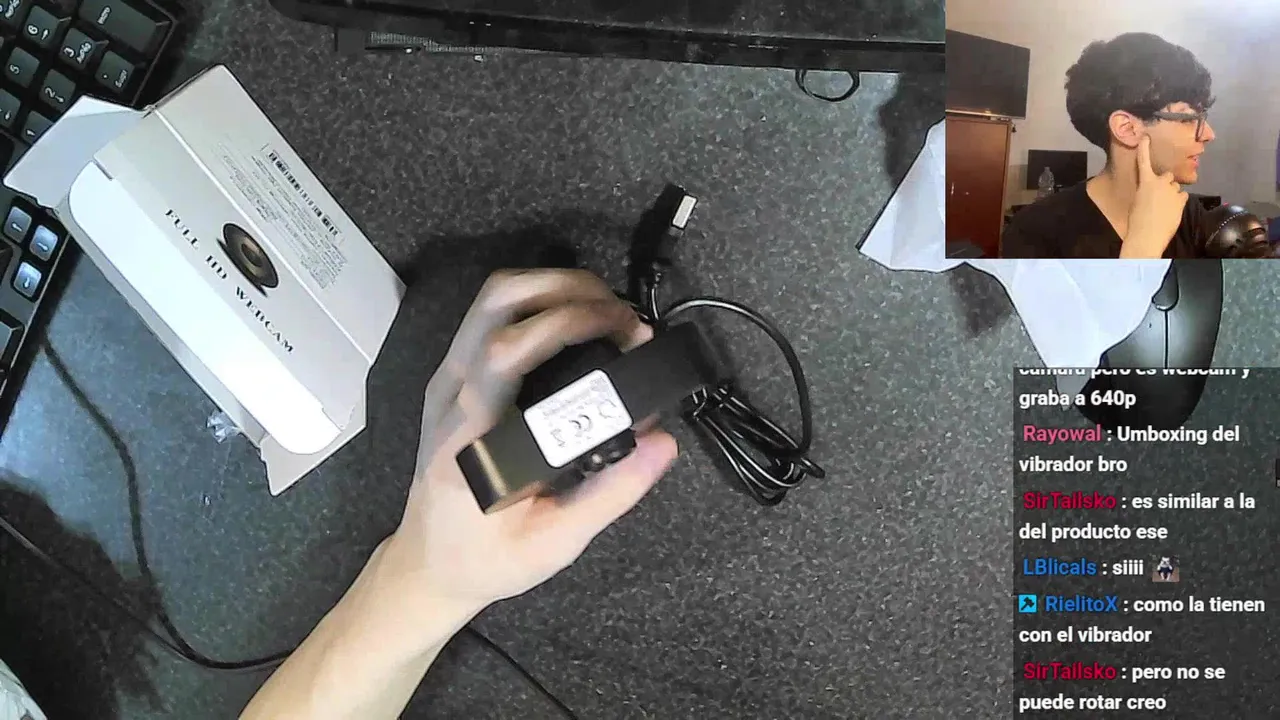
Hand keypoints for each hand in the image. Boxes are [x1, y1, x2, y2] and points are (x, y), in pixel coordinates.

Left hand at [391, 268, 678, 616]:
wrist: (428, 564)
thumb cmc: (487, 558)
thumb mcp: (553, 543)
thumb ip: (609, 494)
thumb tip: (663, 443)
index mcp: (470, 436)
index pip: (507, 351)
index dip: (568, 323)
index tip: (626, 332)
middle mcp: (452, 394)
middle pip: (499, 302)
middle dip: (571, 290)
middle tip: (626, 318)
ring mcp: (447, 378)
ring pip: (493, 298)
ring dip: (555, 285)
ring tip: (607, 309)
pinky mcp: (453, 375)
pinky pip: (491, 315)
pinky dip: (540, 300)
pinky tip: (578, 320)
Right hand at [1121, 135, 1188, 257]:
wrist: (1147, 235)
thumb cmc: (1137, 220)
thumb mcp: (1137, 202)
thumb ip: (1146, 191)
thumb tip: (1153, 191)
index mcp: (1145, 182)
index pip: (1144, 161)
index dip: (1144, 148)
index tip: (1146, 137)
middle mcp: (1160, 182)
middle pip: (1167, 177)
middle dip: (1165, 184)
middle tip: (1159, 198)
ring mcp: (1173, 190)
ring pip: (1175, 188)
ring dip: (1172, 195)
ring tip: (1163, 209)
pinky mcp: (1182, 199)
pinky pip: (1182, 197)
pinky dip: (1178, 202)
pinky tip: (1171, 212)